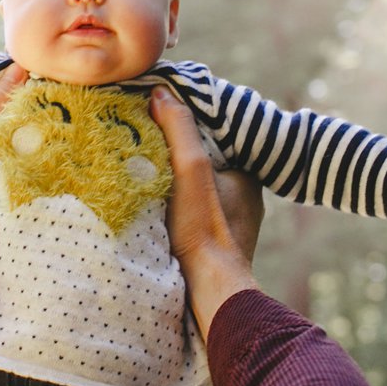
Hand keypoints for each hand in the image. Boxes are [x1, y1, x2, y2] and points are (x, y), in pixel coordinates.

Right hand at [149, 87, 259, 338]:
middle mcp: (244, 199)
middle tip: (142, 140)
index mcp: (247, 176)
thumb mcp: (190, 169)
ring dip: (171, 181)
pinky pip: (190, 213)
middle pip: (203, 164)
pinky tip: (150, 201)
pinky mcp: (211, 246)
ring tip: (139, 167)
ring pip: (195, 189)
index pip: (213, 137)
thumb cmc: (203, 230)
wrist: (208, 293)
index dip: (185, 126)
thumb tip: (160, 92)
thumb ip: (178, 129)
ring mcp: (229, 225)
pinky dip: (173, 204)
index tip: (158, 116)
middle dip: (177, 155)